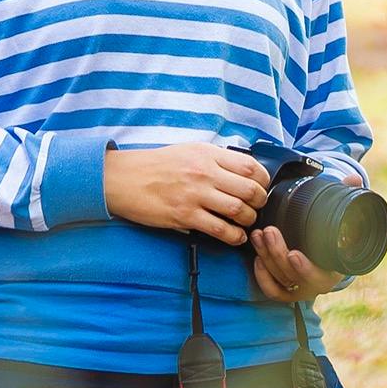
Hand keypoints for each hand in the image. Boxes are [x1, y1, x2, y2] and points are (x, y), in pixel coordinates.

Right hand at [102, 143, 271, 247]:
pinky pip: (219, 229)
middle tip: (257, 208)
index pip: (250, 166)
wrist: (123, 178)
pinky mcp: (184, 215)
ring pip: (238, 210)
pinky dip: (233, 236)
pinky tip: (234, 237)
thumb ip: (214, 159)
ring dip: (249, 221)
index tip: (262, 188)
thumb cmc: (156, 165)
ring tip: (246, 223)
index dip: (263, 181)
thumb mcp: (188, 150)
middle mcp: (204, 172)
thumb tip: (240, 172)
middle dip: (260, 203)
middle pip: (250, 190)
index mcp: (207, 154)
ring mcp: (195, 194)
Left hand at [250, 171, 364, 302]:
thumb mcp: (347, 217)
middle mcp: (318, 283)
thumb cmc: (340, 235)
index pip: (321, 276)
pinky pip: (272, 291)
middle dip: (277, 254)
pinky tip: (257, 257)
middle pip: (294, 277)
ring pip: (280, 279)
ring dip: (267, 257)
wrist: (333, 254)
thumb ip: (350, 197)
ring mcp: (302, 288)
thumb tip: (353, 179)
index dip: (306, 269)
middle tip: (269, 231)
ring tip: (259, 234)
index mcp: (335, 270)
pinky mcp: (288, 291)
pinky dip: (262, 277)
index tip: (294, 254)